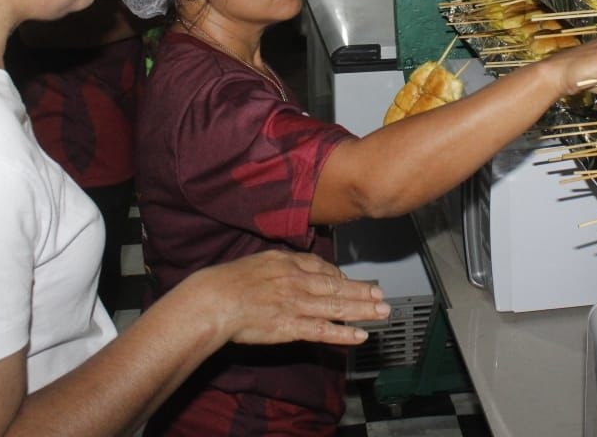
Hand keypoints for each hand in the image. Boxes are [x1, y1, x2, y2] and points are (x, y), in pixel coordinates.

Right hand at [188, 250, 389, 346]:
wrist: (213, 299)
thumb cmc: (227, 281)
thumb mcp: (257, 260)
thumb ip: (278, 263)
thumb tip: (292, 264)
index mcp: (288, 263)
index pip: (322, 269)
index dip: (341, 277)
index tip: (353, 282)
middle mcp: (297, 281)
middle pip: (337, 287)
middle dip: (362, 292)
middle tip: (382, 296)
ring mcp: (296, 304)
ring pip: (336, 307)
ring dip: (362, 310)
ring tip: (382, 313)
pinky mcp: (290, 326)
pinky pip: (322, 331)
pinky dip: (343, 334)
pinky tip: (360, 336)